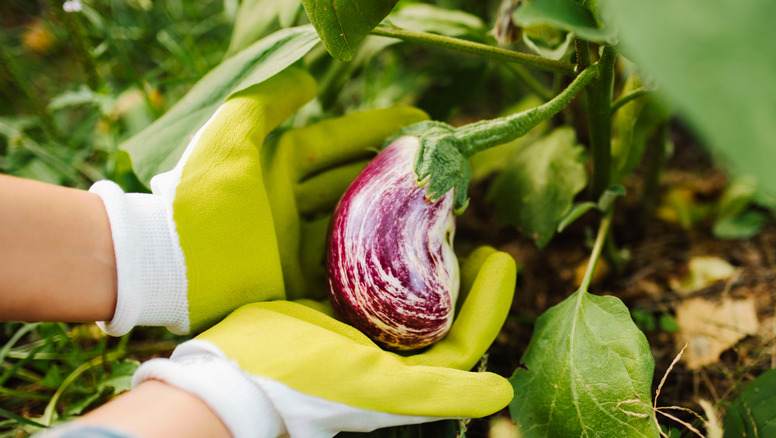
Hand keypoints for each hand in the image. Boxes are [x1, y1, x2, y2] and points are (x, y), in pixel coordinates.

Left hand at [89, 67, 427, 334]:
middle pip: (351, 182)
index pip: (337, 141)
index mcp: (276, 165)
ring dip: (386, 217)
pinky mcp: (295, 280)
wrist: (169, 266)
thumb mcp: (231, 133)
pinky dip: (368, 261)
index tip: (417, 122)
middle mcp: (289, 201)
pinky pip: (340, 267)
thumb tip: (310, 80)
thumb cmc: (199, 195)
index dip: (375, 129)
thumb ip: (269, 101)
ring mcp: (293, 242)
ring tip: (430, 208)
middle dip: (390, 173)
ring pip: (352, 224)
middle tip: (434, 168)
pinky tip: (401, 255)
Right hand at [132, 247, 516, 437]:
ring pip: (400, 279)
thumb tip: (506, 393)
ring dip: (418, 246)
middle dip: (455, 265)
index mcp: (404, 370)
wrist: (231, 374)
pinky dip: (377, 240)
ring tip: (433, 212)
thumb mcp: (379, 388)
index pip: (462, 333)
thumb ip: (443, 392)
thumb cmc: (307, 382)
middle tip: (467, 227)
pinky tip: (383, 213)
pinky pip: (362, 266)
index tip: (499, 255)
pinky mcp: (323, 299)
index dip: (488, 299)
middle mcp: (384, 347)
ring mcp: (353, 322)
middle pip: (434, 302)